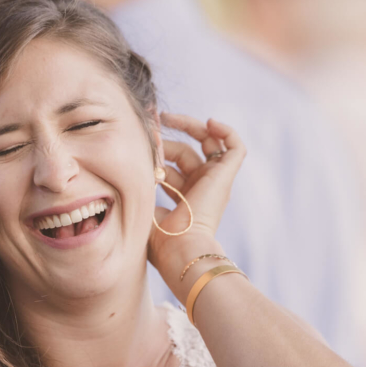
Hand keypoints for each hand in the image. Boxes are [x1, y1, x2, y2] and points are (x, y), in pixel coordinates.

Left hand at [147, 113, 245, 291]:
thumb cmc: (159, 239)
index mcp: (184, 200)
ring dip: (189, 126)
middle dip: (166, 140)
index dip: (156, 152)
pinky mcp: (226, 176)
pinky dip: (226, 131)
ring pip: (209, 144)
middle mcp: (202, 190)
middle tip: (150, 129)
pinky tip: (210, 122)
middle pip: (186, 153)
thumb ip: (140, 184)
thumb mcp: (144, 206)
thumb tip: (129, 162)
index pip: (171, 167)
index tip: (140, 141)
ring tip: (167, 118)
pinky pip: (235, 147)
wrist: (180, 249)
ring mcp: (216, 182)